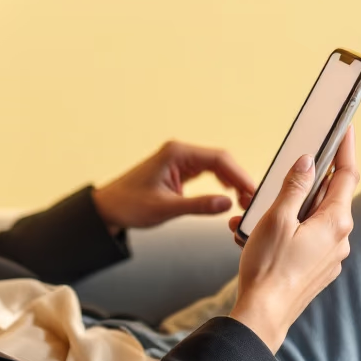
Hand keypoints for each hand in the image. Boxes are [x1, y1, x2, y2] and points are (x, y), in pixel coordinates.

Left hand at [91, 140, 257, 232]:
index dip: (239, 175)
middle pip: (220, 161)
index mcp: (177, 153)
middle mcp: (180, 152)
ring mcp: (179, 159)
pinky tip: (229, 194)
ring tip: (244, 200)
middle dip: (238, 179)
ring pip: (216, 166)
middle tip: (251, 200)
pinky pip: (207, 172)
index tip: (252, 191)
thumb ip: (198, 205)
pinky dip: (220, 183)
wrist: (108, 207)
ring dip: (231, 181)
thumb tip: (228, 204)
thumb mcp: (166, 208)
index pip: (218, 159)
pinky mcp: (179, 169)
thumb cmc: (130, 205)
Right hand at [228, 124, 358, 352]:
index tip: (345, 128)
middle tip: (282, 174)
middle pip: (326, 197)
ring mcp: (330, 257)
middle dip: (302, 184)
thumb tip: (307, 162)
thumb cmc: (268, 268)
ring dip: (286, 210)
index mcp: (335, 223)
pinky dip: (285, 230)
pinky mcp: (317, 269)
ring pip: (311, 219)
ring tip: (254, 216)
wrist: (263, 315)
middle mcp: (340, 240)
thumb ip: (294, 187)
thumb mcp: (276, 218)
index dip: (345, 149)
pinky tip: (257, 236)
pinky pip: (305, 239)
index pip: (347, 175)